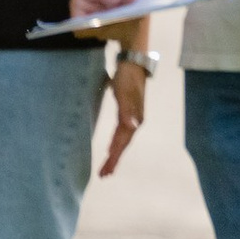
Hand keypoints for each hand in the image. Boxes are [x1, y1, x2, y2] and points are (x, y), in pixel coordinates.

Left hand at [98, 46, 150, 178]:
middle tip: (104, 175)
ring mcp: (133, 117)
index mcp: (134, 119)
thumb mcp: (124, 93)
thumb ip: (127, 111)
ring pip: (122, 140)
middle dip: (114, 160)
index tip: (105, 172)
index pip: (122, 143)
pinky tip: (111, 145)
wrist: (133, 63)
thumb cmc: (127, 77)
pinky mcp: (127, 112)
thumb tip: (132, 128)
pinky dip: (116, 142)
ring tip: (107, 167)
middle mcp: (135, 121)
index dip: (114, 158)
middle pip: (122, 145)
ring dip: (115, 153)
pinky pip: (121, 133)